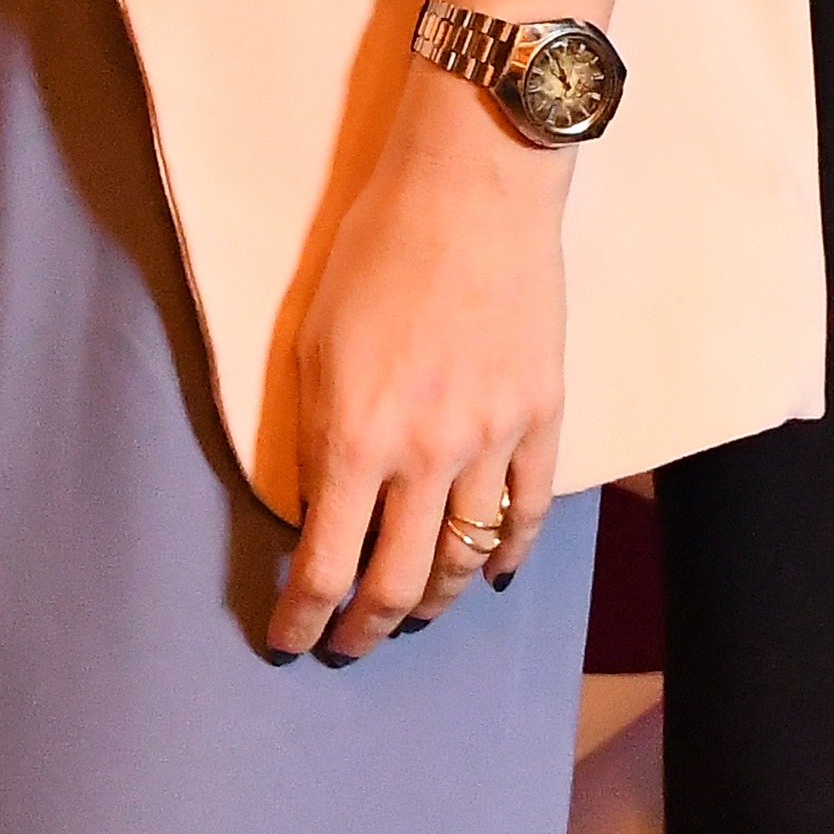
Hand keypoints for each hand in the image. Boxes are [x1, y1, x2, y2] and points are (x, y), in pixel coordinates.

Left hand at [252, 98, 566, 666]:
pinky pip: (528, 511)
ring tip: (412, 611)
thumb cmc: (377, 252)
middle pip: (398, 582)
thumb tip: (319, 507)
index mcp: (357, 439)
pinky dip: (508, 553)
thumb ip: (314, 437)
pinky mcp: (543, 416)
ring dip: (433, 598)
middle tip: (349, 644)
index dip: (303, 617)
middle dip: (366, 627)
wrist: (471, 188)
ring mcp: (494, 441)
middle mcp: (427, 455)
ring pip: (464, 557)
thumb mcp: (312, 346)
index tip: (290, 640)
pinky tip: (490, 573)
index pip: (325, 565)